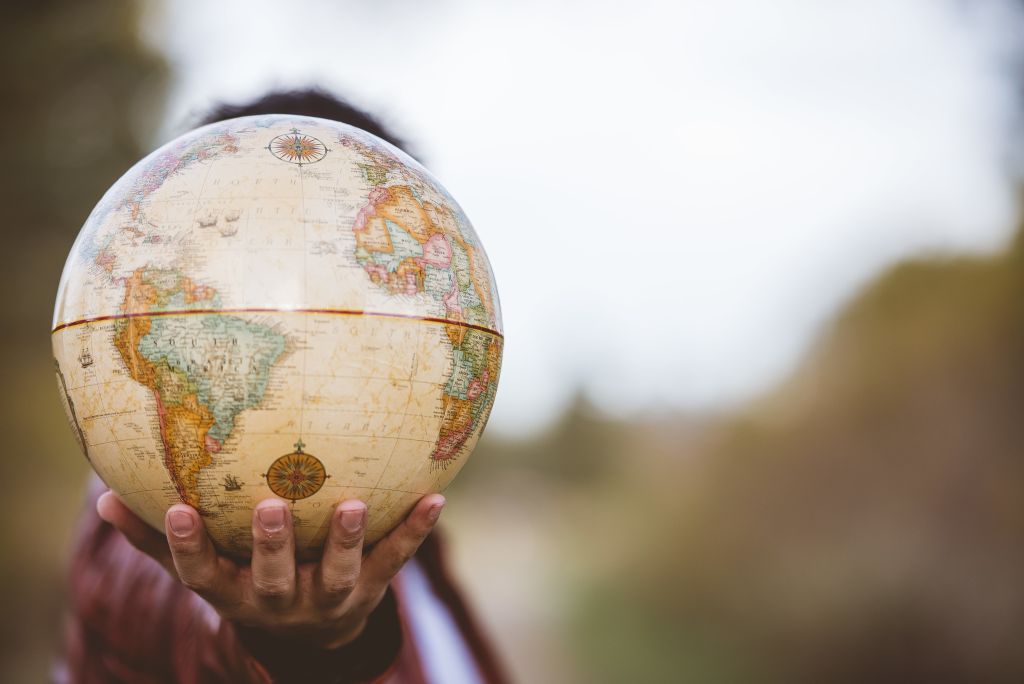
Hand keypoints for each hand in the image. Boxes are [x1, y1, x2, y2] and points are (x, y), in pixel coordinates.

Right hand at [96, 491, 444, 648]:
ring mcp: (330, 597)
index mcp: (234, 591)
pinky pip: (395, 560)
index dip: (186, 545)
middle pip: (273, 579)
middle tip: (270, 506)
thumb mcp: (204, 568)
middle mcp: (281, 600)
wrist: (311, 638)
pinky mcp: (372, 589)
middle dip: (272, 546)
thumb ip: (159, 539)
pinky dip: (414, 531)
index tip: (176, 507)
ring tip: (355, 504)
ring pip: (340, 574)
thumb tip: (103, 497)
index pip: (202, 574)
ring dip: (348, 541)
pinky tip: (435, 498)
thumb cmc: (247, 582)